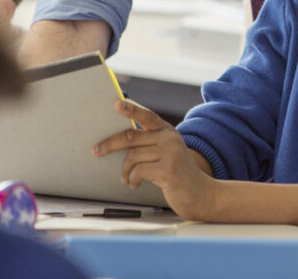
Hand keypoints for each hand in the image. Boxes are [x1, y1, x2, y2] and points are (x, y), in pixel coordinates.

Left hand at [93, 99, 215, 219]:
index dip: (131, 109)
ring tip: (127, 178)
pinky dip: (132, 179)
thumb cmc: (178, 174)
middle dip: (110, 144)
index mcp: (168, 132)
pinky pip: (138, 171)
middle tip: (97, 150)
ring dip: (125, 170)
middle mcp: (170, 138)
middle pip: (131, 135)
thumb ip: (150, 144)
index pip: (147, 116)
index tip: (116, 104)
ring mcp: (170, 153)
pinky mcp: (168, 170)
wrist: (200, 193)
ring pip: (132, 156)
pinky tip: (135, 184)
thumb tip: (121, 141)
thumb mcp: (168, 153)